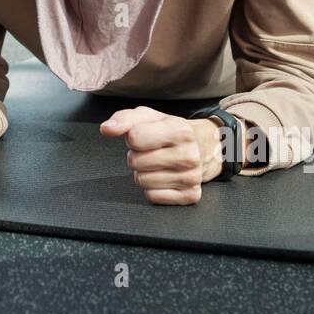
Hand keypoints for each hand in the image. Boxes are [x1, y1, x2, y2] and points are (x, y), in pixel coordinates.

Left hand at [99, 107, 223, 204]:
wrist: (206, 146)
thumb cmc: (172, 130)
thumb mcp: (149, 117)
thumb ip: (124, 119)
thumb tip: (107, 129)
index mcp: (180, 130)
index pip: (135, 138)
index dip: (133, 137)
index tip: (145, 135)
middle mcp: (189, 155)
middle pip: (135, 162)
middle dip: (138, 156)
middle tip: (152, 151)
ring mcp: (192, 178)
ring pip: (142, 181)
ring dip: (144, 172)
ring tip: (159, 163)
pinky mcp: (191, 196)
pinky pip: (152, 196)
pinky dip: (153, 188)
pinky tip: (165, 176)